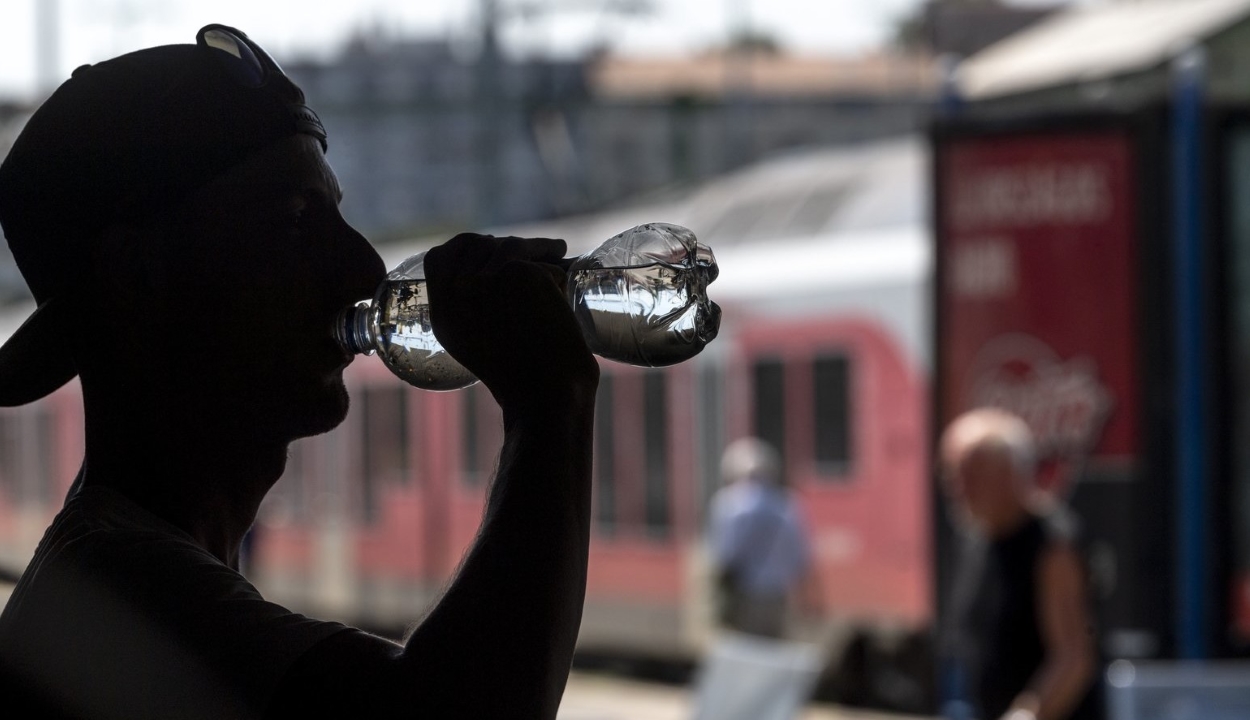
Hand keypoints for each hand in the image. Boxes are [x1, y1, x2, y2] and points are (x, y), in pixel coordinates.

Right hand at [424, 233, 598, 412]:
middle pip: (479, 245)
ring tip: (556, 256)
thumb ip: (470, 312)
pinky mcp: (518, 273)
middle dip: (509, 245)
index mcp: (442, 314)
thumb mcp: (477, 347)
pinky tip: (565, 287)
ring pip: (512, 246)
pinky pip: (544, 259)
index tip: (489, 246)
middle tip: (535, 250)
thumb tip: (486, 275)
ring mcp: (485, 280)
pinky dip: (559, 270)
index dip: (465, 246)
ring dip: (539, 250)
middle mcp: (457, 293)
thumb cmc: (523, 380)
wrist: (545, 396)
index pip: (439, 258)